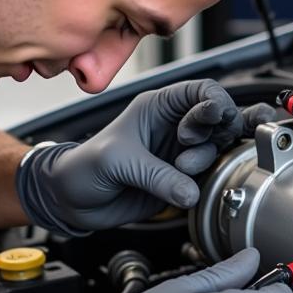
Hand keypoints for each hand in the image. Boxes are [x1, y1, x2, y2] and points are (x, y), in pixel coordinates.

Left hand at [15, 79, 272, 234]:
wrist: (71, 201)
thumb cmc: (84, 167)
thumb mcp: (118, 163)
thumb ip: (157, 176)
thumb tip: (190, 191)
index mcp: (159, 106)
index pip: (202, 91)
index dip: (214, 101)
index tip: (212, 117)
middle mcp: (177, 126)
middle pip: (221, 118)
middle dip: (218, 131)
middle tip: (192, 148)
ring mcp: (184, 152)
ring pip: (220, 147)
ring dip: (209, 158)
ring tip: (182, 169)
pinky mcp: (185, 179)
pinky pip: (212, 174)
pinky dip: (215, 177)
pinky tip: (200, 183)